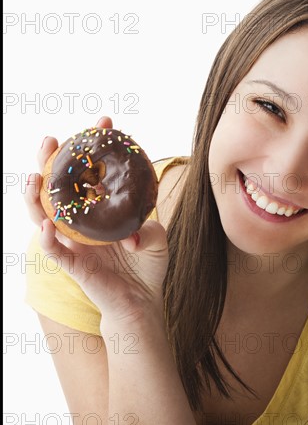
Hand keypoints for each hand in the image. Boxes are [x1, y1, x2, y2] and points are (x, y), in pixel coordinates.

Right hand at [24, 116, 168, 328]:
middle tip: (52, 140)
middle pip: (59, 187)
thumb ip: (147, 226)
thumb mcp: (156, 237)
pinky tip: (49, 222)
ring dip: (36, 196)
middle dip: (52, 161)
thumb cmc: (148, 265)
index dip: (94, 149)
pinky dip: (49, 237)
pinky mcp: (73, 264)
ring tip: (35, 176)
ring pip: (45, 215)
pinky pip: (55, 249)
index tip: (104, 123)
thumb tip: (132, 231)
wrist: (143, 301)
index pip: (92, 173)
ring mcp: (75, 241)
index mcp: (101, 210)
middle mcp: (83, 222)